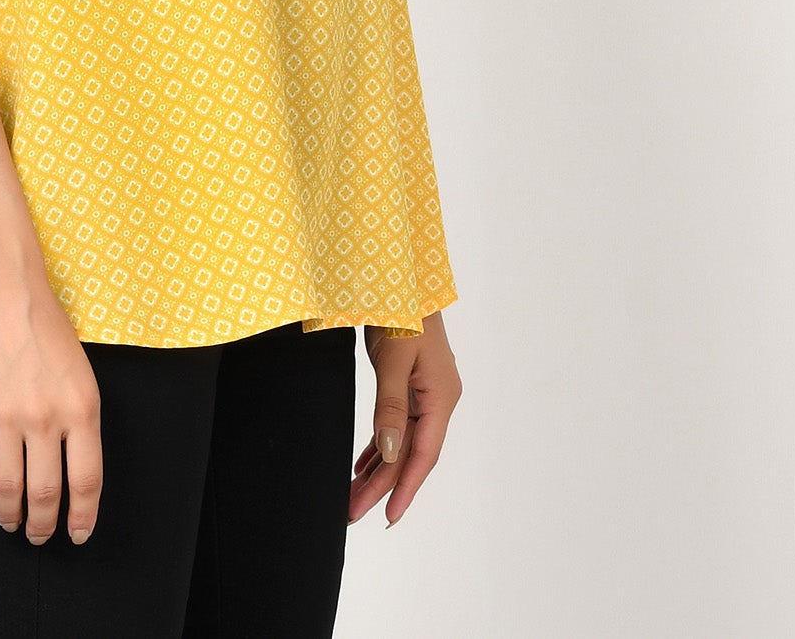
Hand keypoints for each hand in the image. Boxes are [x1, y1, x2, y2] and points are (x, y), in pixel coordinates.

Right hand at [0, 262, 102, 544]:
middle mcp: (46, 418)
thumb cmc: (44, 324)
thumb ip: (76, 418)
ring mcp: (7, 417)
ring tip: (10, 520)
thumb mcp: (80, 372)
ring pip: (8, 489)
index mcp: (82, 409)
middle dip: (42, 524)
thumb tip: (69, 464)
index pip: (87, 481)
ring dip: (9, 514)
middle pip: (46, 494)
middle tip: (38, 534)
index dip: (83, 516)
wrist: (6, 289)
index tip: (79, 532)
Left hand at [349, 309, 461, 526]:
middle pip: (410, 452)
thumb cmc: (401, 311)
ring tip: (354, 496)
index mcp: (441, 397)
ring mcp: (426, 391)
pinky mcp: (413, 383)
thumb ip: (390, 407)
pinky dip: (381, 444)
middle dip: (382, 484)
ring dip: (379, 468)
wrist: (403, 277)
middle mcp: (438, 399)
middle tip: (353, 511)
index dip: (404, 488)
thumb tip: (389, 454)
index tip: (388, 517)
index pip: (423, 455)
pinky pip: (397, 424)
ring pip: (402, 440)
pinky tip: (364, 464)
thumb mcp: (392, 359)